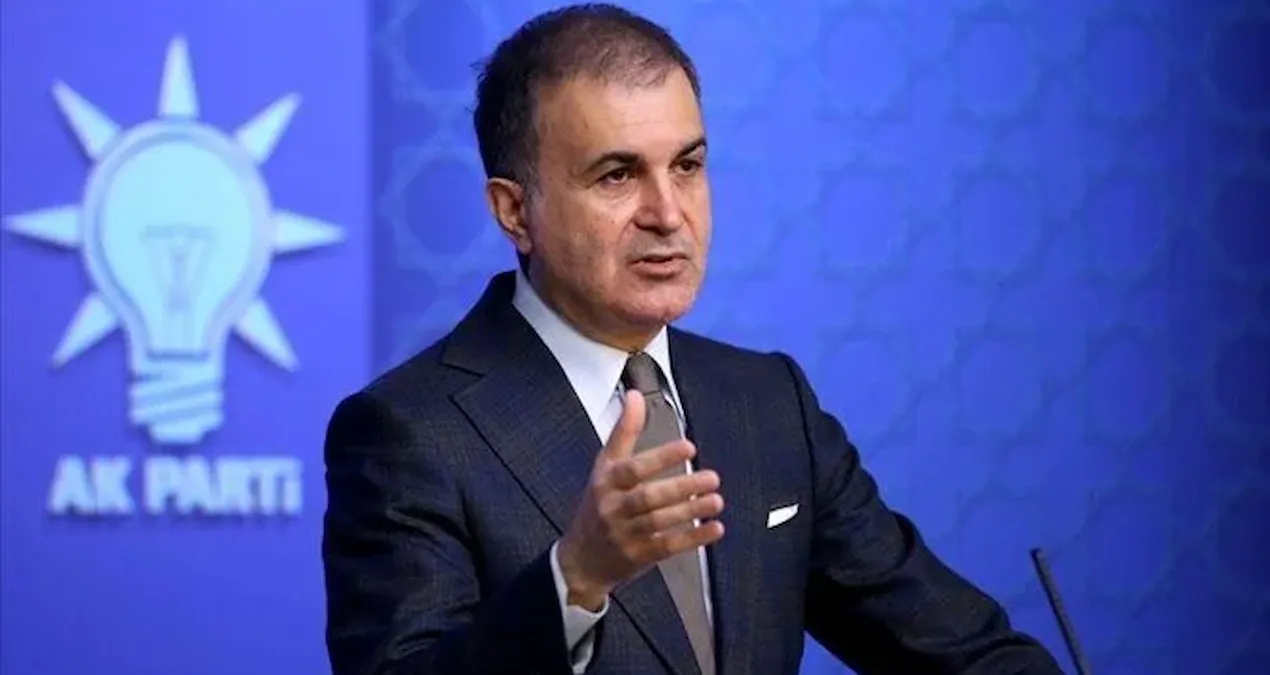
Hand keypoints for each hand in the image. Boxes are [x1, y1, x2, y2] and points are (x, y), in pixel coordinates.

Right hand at [557, 390, 724, 609]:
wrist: (580, 560)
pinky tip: (712, 529)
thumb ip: (623, 431)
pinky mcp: (637, 556)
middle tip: (711, 478)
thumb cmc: (597, 506)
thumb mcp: (603, 466)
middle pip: (648, 496)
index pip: (633, 467)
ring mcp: (624, 534)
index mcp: (606, 481)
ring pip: (659, 521)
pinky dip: (692, 539)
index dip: (661, 457)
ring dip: (690, 511)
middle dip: (682, 487)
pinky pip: (667, 547)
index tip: (688, 447)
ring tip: (715, 501)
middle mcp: (613, 507)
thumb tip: (634, 396)